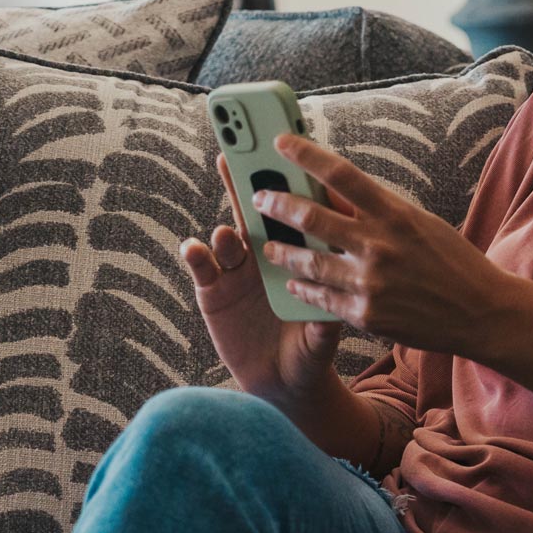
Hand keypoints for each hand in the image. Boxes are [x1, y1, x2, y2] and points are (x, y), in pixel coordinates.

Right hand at [177, 152, 342, 406]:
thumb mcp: (324, 332)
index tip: (282, 148)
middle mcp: (264, 254)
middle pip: (254, 211)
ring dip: (228, 229)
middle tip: (233, 156)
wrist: (285, 383)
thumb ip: (327, 318)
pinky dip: (197, 255)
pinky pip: (202, 268)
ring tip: (228, 233)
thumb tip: (336, 308)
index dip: (289, 181)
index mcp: (296, 253)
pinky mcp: (212, 291)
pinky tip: (195, 248)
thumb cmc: (312, 347)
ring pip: (230, 237)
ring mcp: (237, 271)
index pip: (293, 211)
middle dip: (244, 182)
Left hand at [250, 132, 514, 359]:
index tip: (280, 142)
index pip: (340, 175)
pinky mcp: (366, 315)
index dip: (305, 155)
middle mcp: (379, 245)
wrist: (481, 312)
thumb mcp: (419, 223)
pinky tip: (292, 281)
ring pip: (307, 261)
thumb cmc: (452, 261)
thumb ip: (377, 210)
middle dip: (276, 204)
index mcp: (395, 214)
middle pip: (312, 217)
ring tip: (268, 246)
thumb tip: (332, 192)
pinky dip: (302, 287)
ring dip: (281, 252)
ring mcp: (370, 282)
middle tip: (259, 198)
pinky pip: (321, 298)